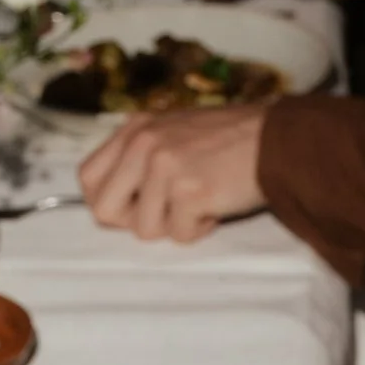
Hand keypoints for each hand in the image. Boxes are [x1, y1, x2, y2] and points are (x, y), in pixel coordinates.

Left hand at [78, 103, 269, 241]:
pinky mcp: (188, 192)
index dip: (109, 201)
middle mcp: (143, 143)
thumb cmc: (228, 142)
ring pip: (143, 229)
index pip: (88, 178)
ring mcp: (164, 167)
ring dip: (173, 225)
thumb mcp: (173, 133)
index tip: (135, 204)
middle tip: (165, 211)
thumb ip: (139, 157)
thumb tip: (114, 201)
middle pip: (104, 209)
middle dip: (133, 220)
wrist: (277, 141)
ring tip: (199, 200)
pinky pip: (178, 235)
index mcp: (135, 129)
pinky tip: (215, 206)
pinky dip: (199, 229)